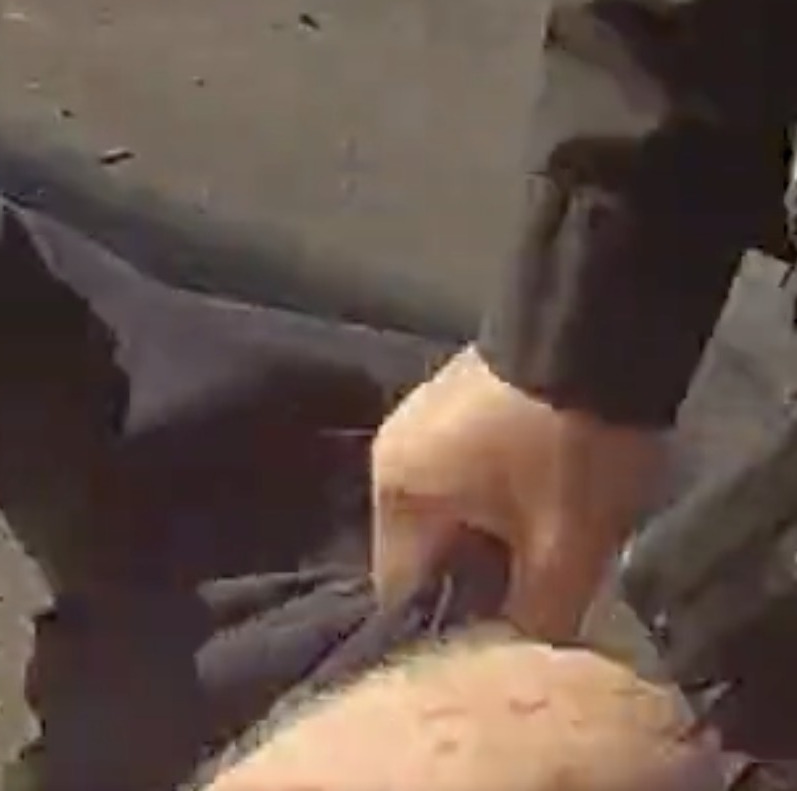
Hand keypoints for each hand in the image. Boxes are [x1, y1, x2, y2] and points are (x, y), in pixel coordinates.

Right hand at [370, 346, 666, 639]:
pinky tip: (545, 511)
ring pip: (452, 514)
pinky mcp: (457, 403)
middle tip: (535, 612)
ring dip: (494, 543)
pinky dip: (499, 504)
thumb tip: (522, 655)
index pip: (401, 592)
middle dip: (477, 585)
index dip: (450, 632)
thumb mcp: (564, 547)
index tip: (499, 656)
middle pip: (427, 551)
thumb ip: (537, 615)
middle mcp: (391, 456)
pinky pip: (467, 479)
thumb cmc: (564, 449)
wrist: (597, 331)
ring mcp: (421, 422)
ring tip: (548, 564)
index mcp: (395, 492)